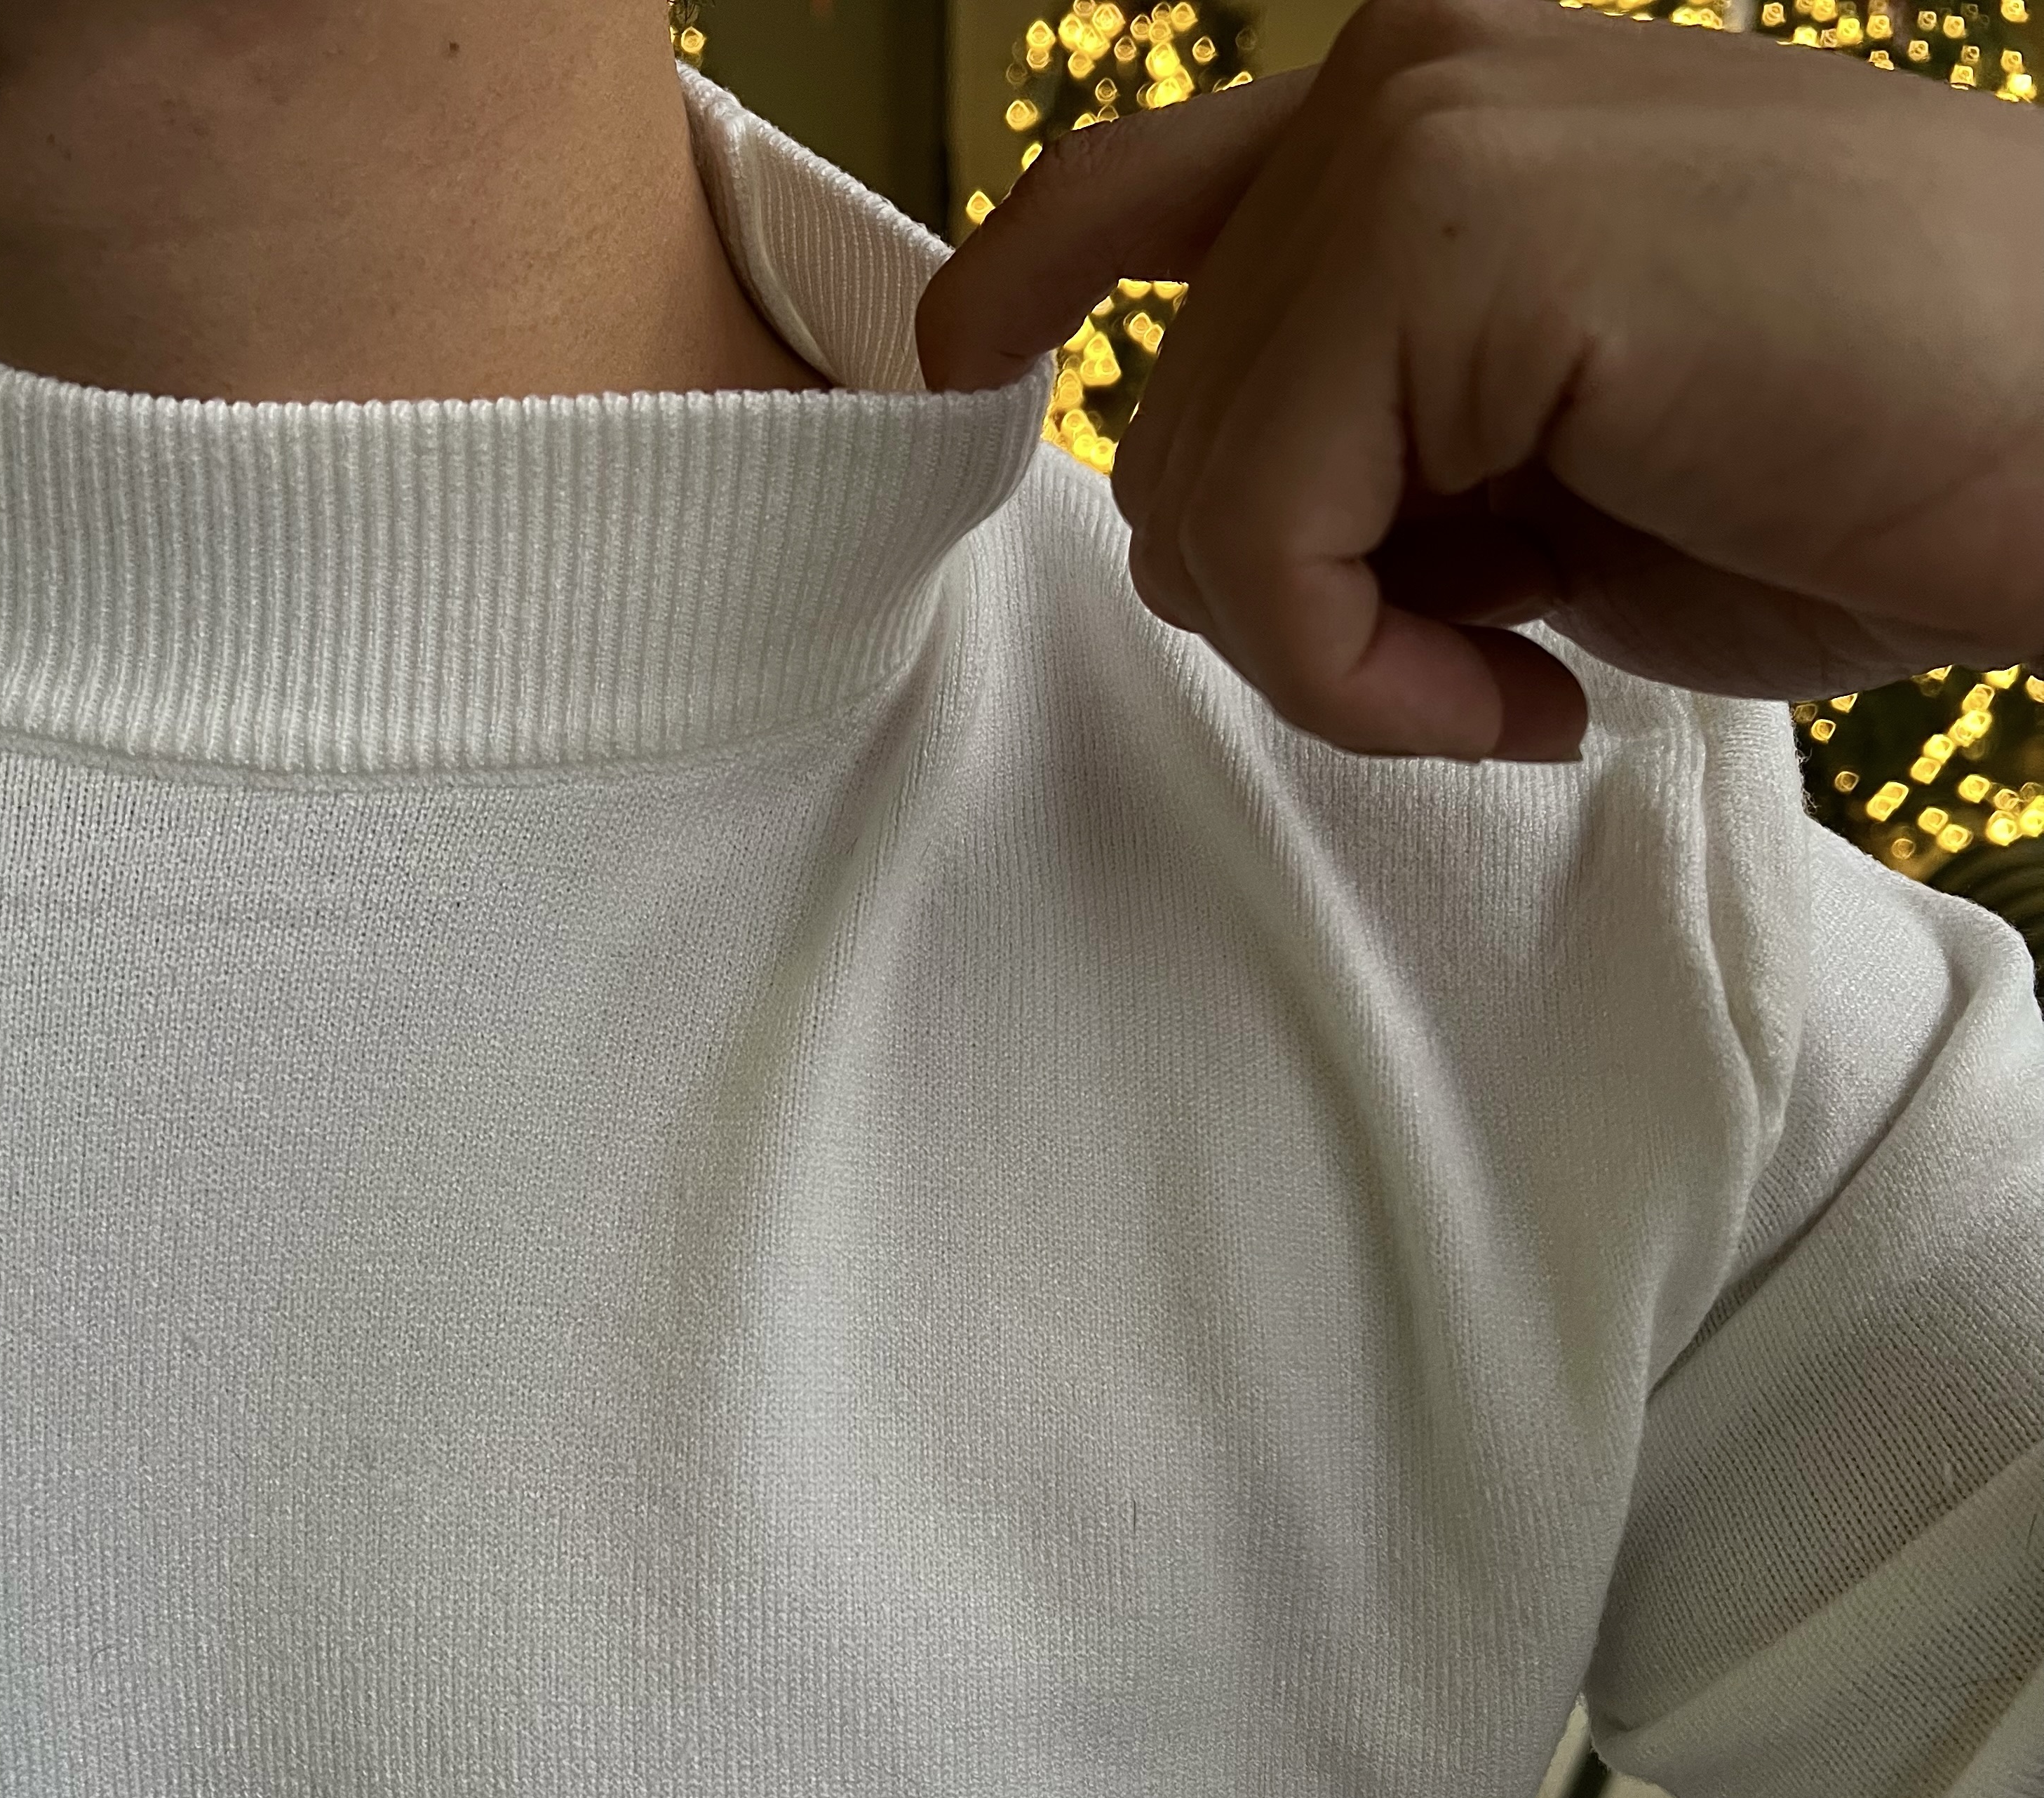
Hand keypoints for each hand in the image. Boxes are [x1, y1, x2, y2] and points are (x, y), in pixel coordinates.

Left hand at [915, 0, 2043, 763]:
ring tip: (1519, 682)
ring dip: (1343, 659)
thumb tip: (1191, 543)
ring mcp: (1428, 139)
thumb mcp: (1542, 475)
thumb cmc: (1853, 469)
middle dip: (1291, 602)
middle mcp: (1402, 85)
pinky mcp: (1465, 241)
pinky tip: (1531, 692)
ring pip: (1197, 496)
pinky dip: (1371, 675)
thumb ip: (1368, 458)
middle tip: (1475, 671)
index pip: (1133, 196)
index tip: (965, 376)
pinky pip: (1272, 539)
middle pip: (1166, 424)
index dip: (1020, 287)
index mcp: (1424, 111)